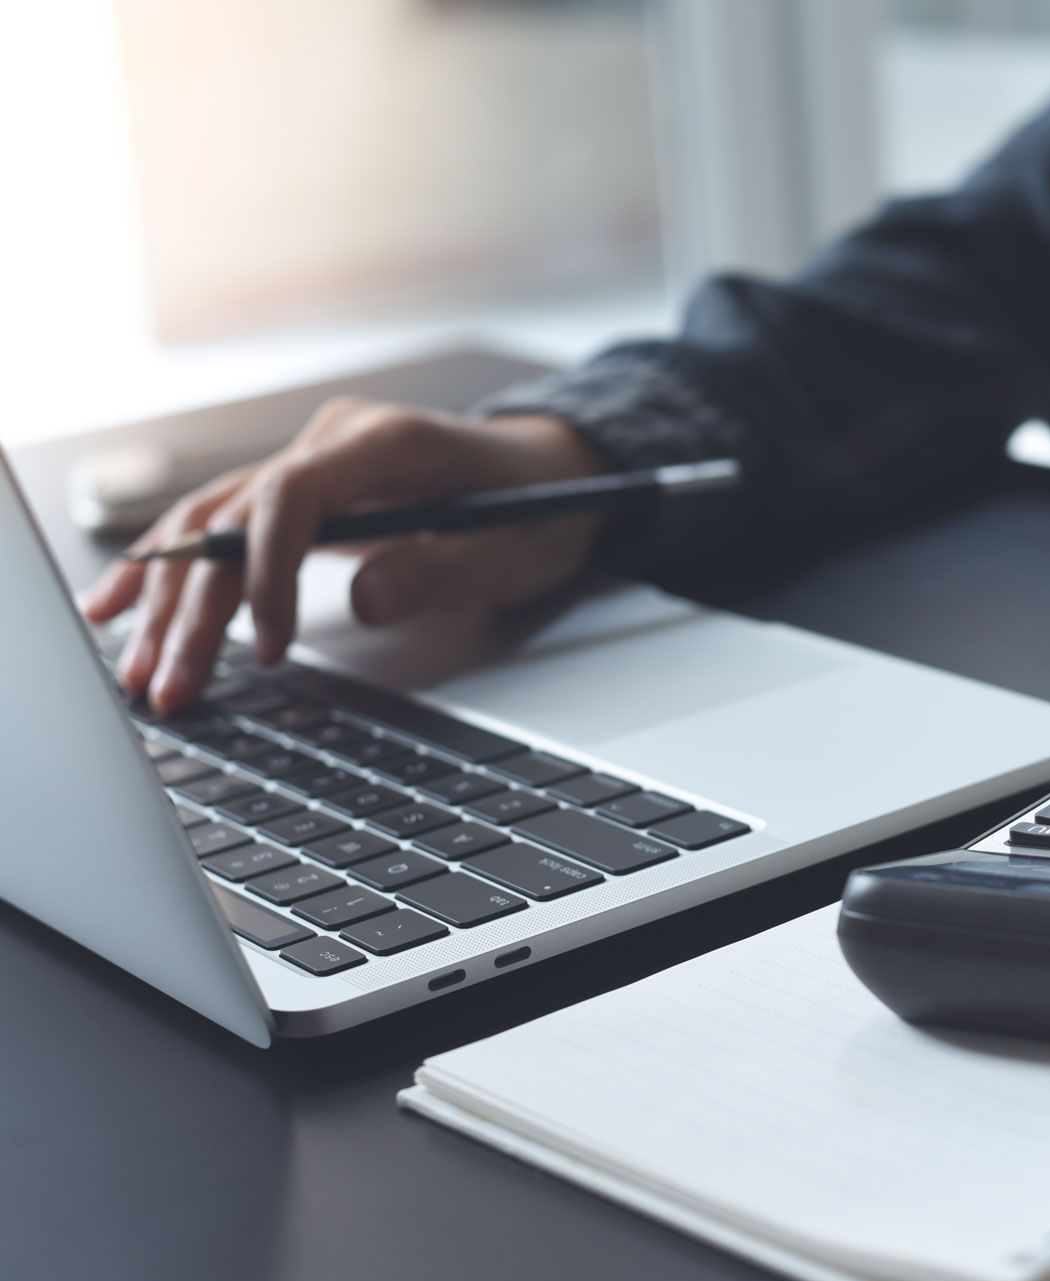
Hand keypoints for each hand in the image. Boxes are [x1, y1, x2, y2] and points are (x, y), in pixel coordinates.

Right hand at [83, 400, 607, 714]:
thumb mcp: (515, 552)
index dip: (267, 573)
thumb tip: (362, 599)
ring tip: (135, 671)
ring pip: (212, 524)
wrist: (552, 471)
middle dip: (195, 609)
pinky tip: (117, 608)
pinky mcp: (302, 490)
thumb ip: (441, 573)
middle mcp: (333, 443)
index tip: (268, 649)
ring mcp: (312, 461)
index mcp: (386, 443)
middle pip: (235, 518)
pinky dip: (169, 570)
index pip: (292, 497)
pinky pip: (219, 525)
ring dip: (167, 599)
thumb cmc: (541, 509)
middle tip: (169, 687)